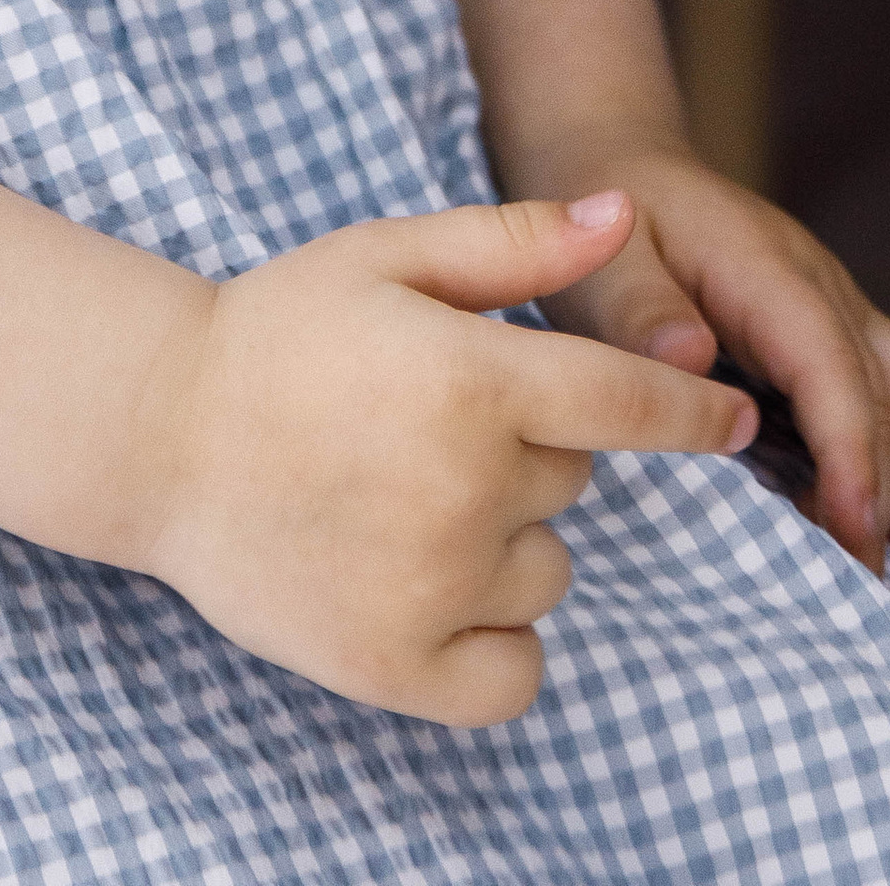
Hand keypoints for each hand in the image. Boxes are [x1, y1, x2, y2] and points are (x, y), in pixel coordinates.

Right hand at [131, 196, 759, 725]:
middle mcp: (465, 489)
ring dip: (507, 541)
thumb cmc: (278, 328)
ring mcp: (432, 588)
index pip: (634, 406)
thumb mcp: (386, 253)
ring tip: (407, 499)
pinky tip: (438, 592)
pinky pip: (514, 674)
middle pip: (572, 479)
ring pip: (549, 573)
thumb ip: (515, 242)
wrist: (155, 431)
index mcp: (473, 379)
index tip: (734, 420)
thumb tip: (629, 215)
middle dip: (528, 449)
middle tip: (429, 424)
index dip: (696, 413)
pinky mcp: (396, 667)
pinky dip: (496, 643)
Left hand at [517, 137, 889, 572]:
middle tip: (852, 573)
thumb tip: (691, 360)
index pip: (833, 365)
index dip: (853, 450)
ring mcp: (836, 312)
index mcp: (769, 271)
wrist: (617, 165)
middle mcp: (822, 290)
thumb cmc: (606, 227)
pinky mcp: (828, 339)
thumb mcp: (600, 259)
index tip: (853, 530)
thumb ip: (638, 308)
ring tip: (877, 559)